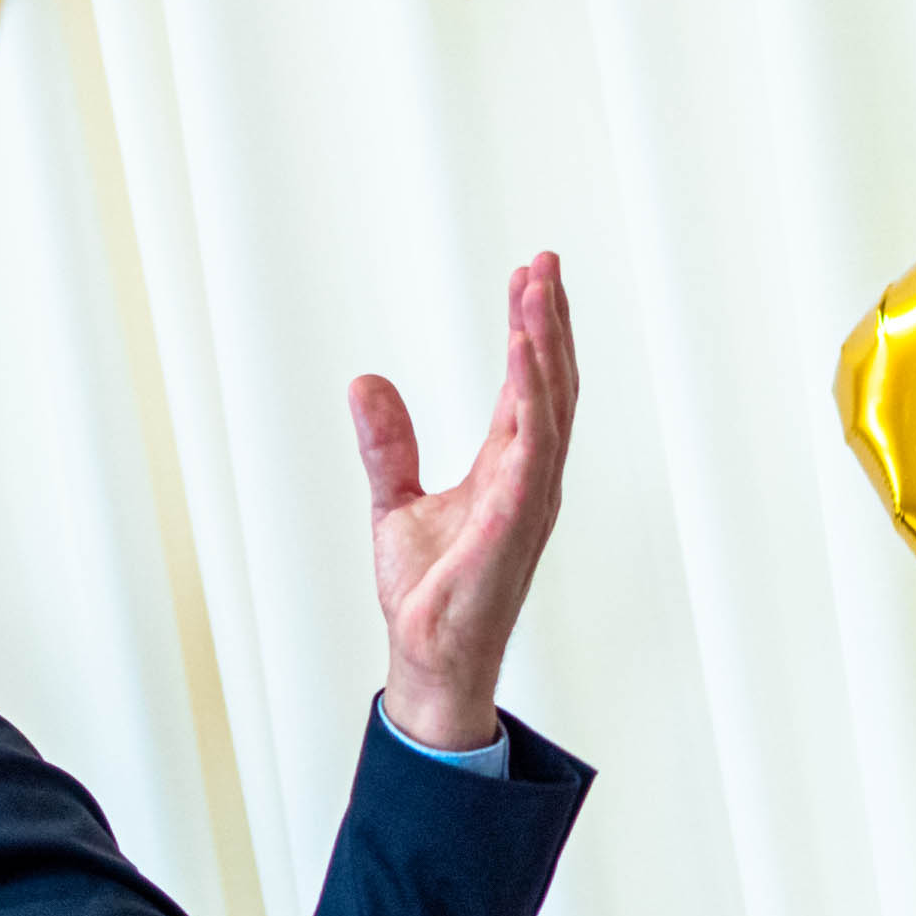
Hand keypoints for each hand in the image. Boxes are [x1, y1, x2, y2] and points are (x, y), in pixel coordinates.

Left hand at [351, 253, 577, 753]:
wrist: (427, 654)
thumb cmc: (428, 590)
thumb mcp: (394, 500)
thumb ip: (388, 442)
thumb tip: (366, 383)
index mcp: (507, 468)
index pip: (527, 386)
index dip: (530, 331)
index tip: (529, 277)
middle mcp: (530, 476)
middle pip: (549, 383)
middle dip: (549, 321)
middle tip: (545, 261)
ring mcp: (529, 497)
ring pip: (549, 405)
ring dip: (545, 346)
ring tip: (538, 291)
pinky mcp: (513, 520)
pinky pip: (532, 447)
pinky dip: (532, 399)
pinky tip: (525, 355)